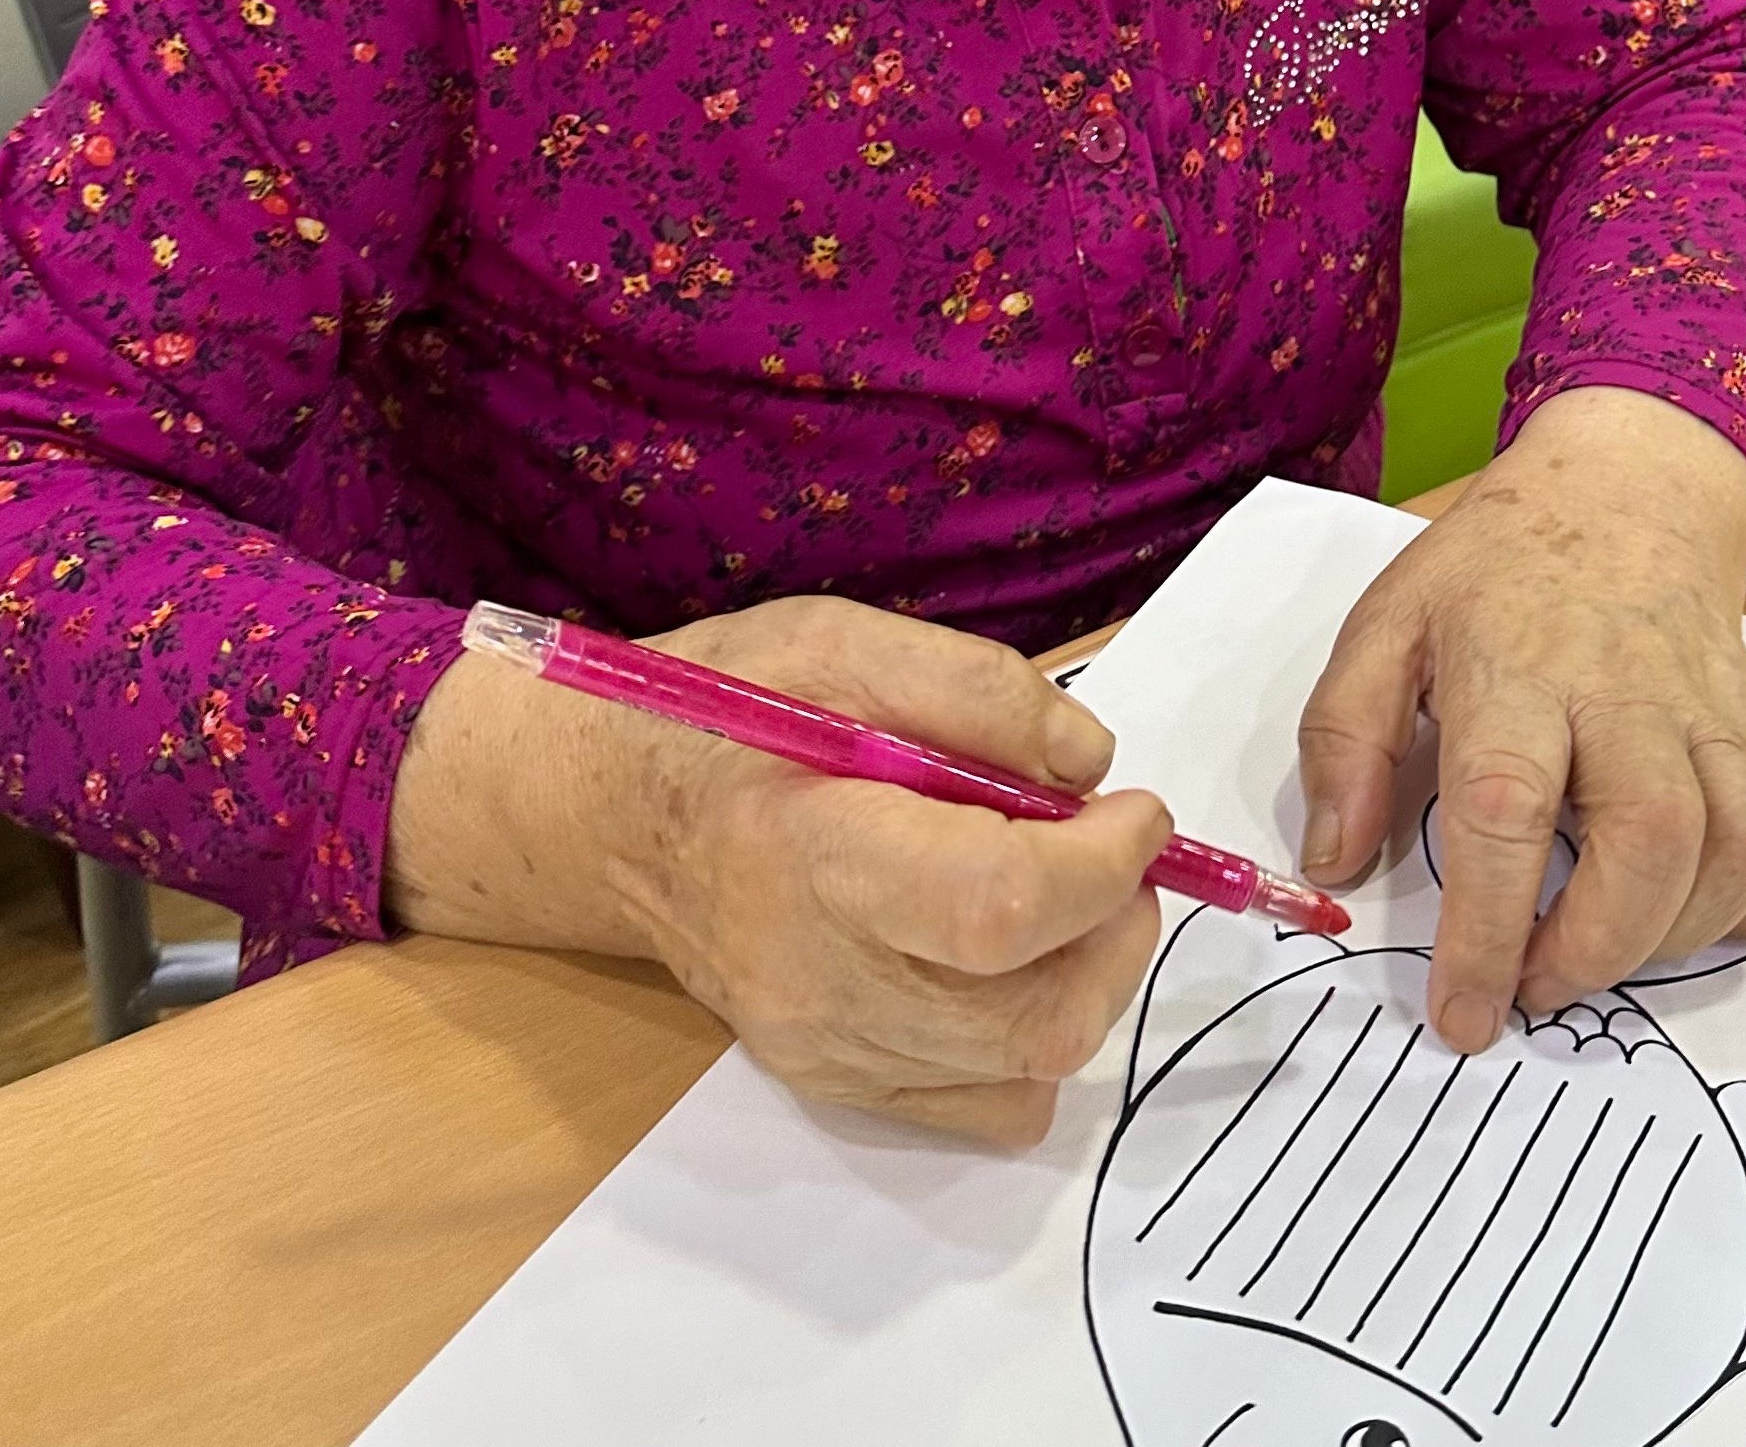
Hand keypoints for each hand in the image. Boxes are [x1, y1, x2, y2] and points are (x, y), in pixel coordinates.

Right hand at [388, 594, 1166, 1147]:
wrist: (607, 812)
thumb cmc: (724, 709)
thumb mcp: (844, 643)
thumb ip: (979, 693)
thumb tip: (1090, 769)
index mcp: (817, 860)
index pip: (1001, 908)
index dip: (1102, 865)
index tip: (1138, 811)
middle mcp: (820, 985)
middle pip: (1032, 1013)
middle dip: (1116, 926)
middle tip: (1112, 848)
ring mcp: (827, 1051)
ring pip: (1024, 1068)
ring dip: (1088, 977)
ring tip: (1063, 890)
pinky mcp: (834, 1082)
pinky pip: (982, 1103)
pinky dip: (1032, 1037)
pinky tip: (1008, 956)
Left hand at [1296, 387, 1745, 1052]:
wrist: (1623, 488)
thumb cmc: (1494, 572)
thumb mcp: (1387, 624)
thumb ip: (1344, 738)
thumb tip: (1336, 862)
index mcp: (1518, 669)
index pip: (1507, 808)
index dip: (1485, 930)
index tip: (1462, 1015)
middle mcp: (1629, 695)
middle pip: (1653, 839)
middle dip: (1598, 947)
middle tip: (1535, 983)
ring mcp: (1714, 718)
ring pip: (1740, 849)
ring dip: (1679, 936)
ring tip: (1601, 948)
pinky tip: (1715, 910)